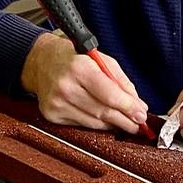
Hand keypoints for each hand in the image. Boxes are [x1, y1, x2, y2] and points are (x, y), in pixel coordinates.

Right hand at [20, 33, 148, 134]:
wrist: (41, 61)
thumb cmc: (73, 57)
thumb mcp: (100, 59)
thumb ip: (121, 81)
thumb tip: (137, 103)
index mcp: (79, 68)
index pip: (109, 94)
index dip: (128, 107)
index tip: (142, 114)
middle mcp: (66, 86)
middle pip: (103, 112)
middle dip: (125, 120)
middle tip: (139, 124)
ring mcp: (57, 103)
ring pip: (94, 122)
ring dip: (113, 125)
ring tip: (126, 123)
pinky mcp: (52, 114)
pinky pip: (82, 125)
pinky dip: (97, 125)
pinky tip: (106, 121)